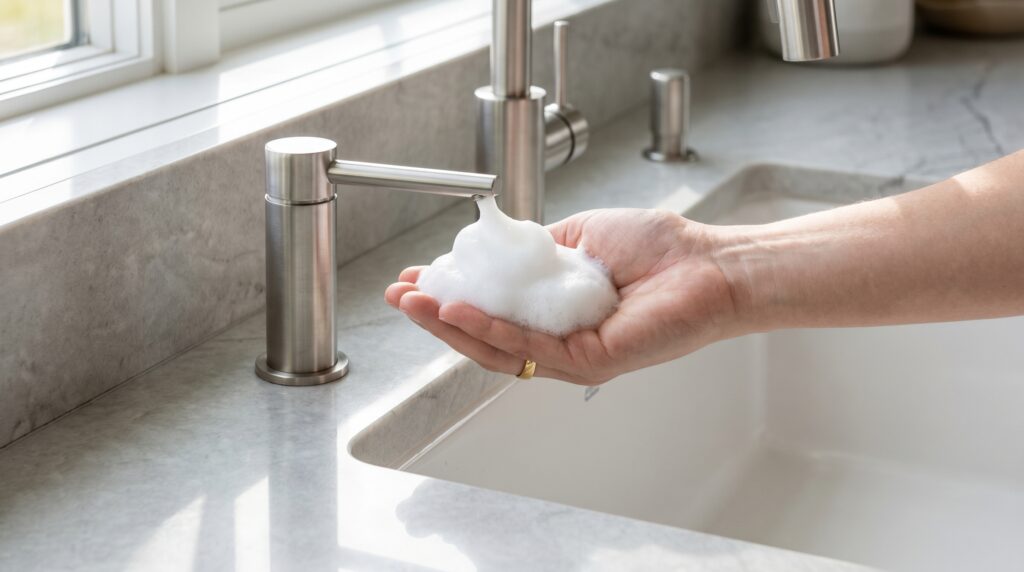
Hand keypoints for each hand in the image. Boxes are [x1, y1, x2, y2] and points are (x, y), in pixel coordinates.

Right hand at [384, 209, 739, 384]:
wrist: (707, 263)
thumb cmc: (658, 249)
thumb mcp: (578, 237)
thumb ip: (536, 249)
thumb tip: (494, 244)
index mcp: (555, 311)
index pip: (492, 311)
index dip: (450, 297)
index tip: (416, 278)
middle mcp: (560, 339)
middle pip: (484, 336)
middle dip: (436, 316)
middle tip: (400, 295)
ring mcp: (573, 355)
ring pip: (498, 348)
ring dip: (450, 326)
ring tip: (415, 304)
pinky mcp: (590, 362)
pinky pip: (529, 346)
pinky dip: (489, 327)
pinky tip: (457, 311)